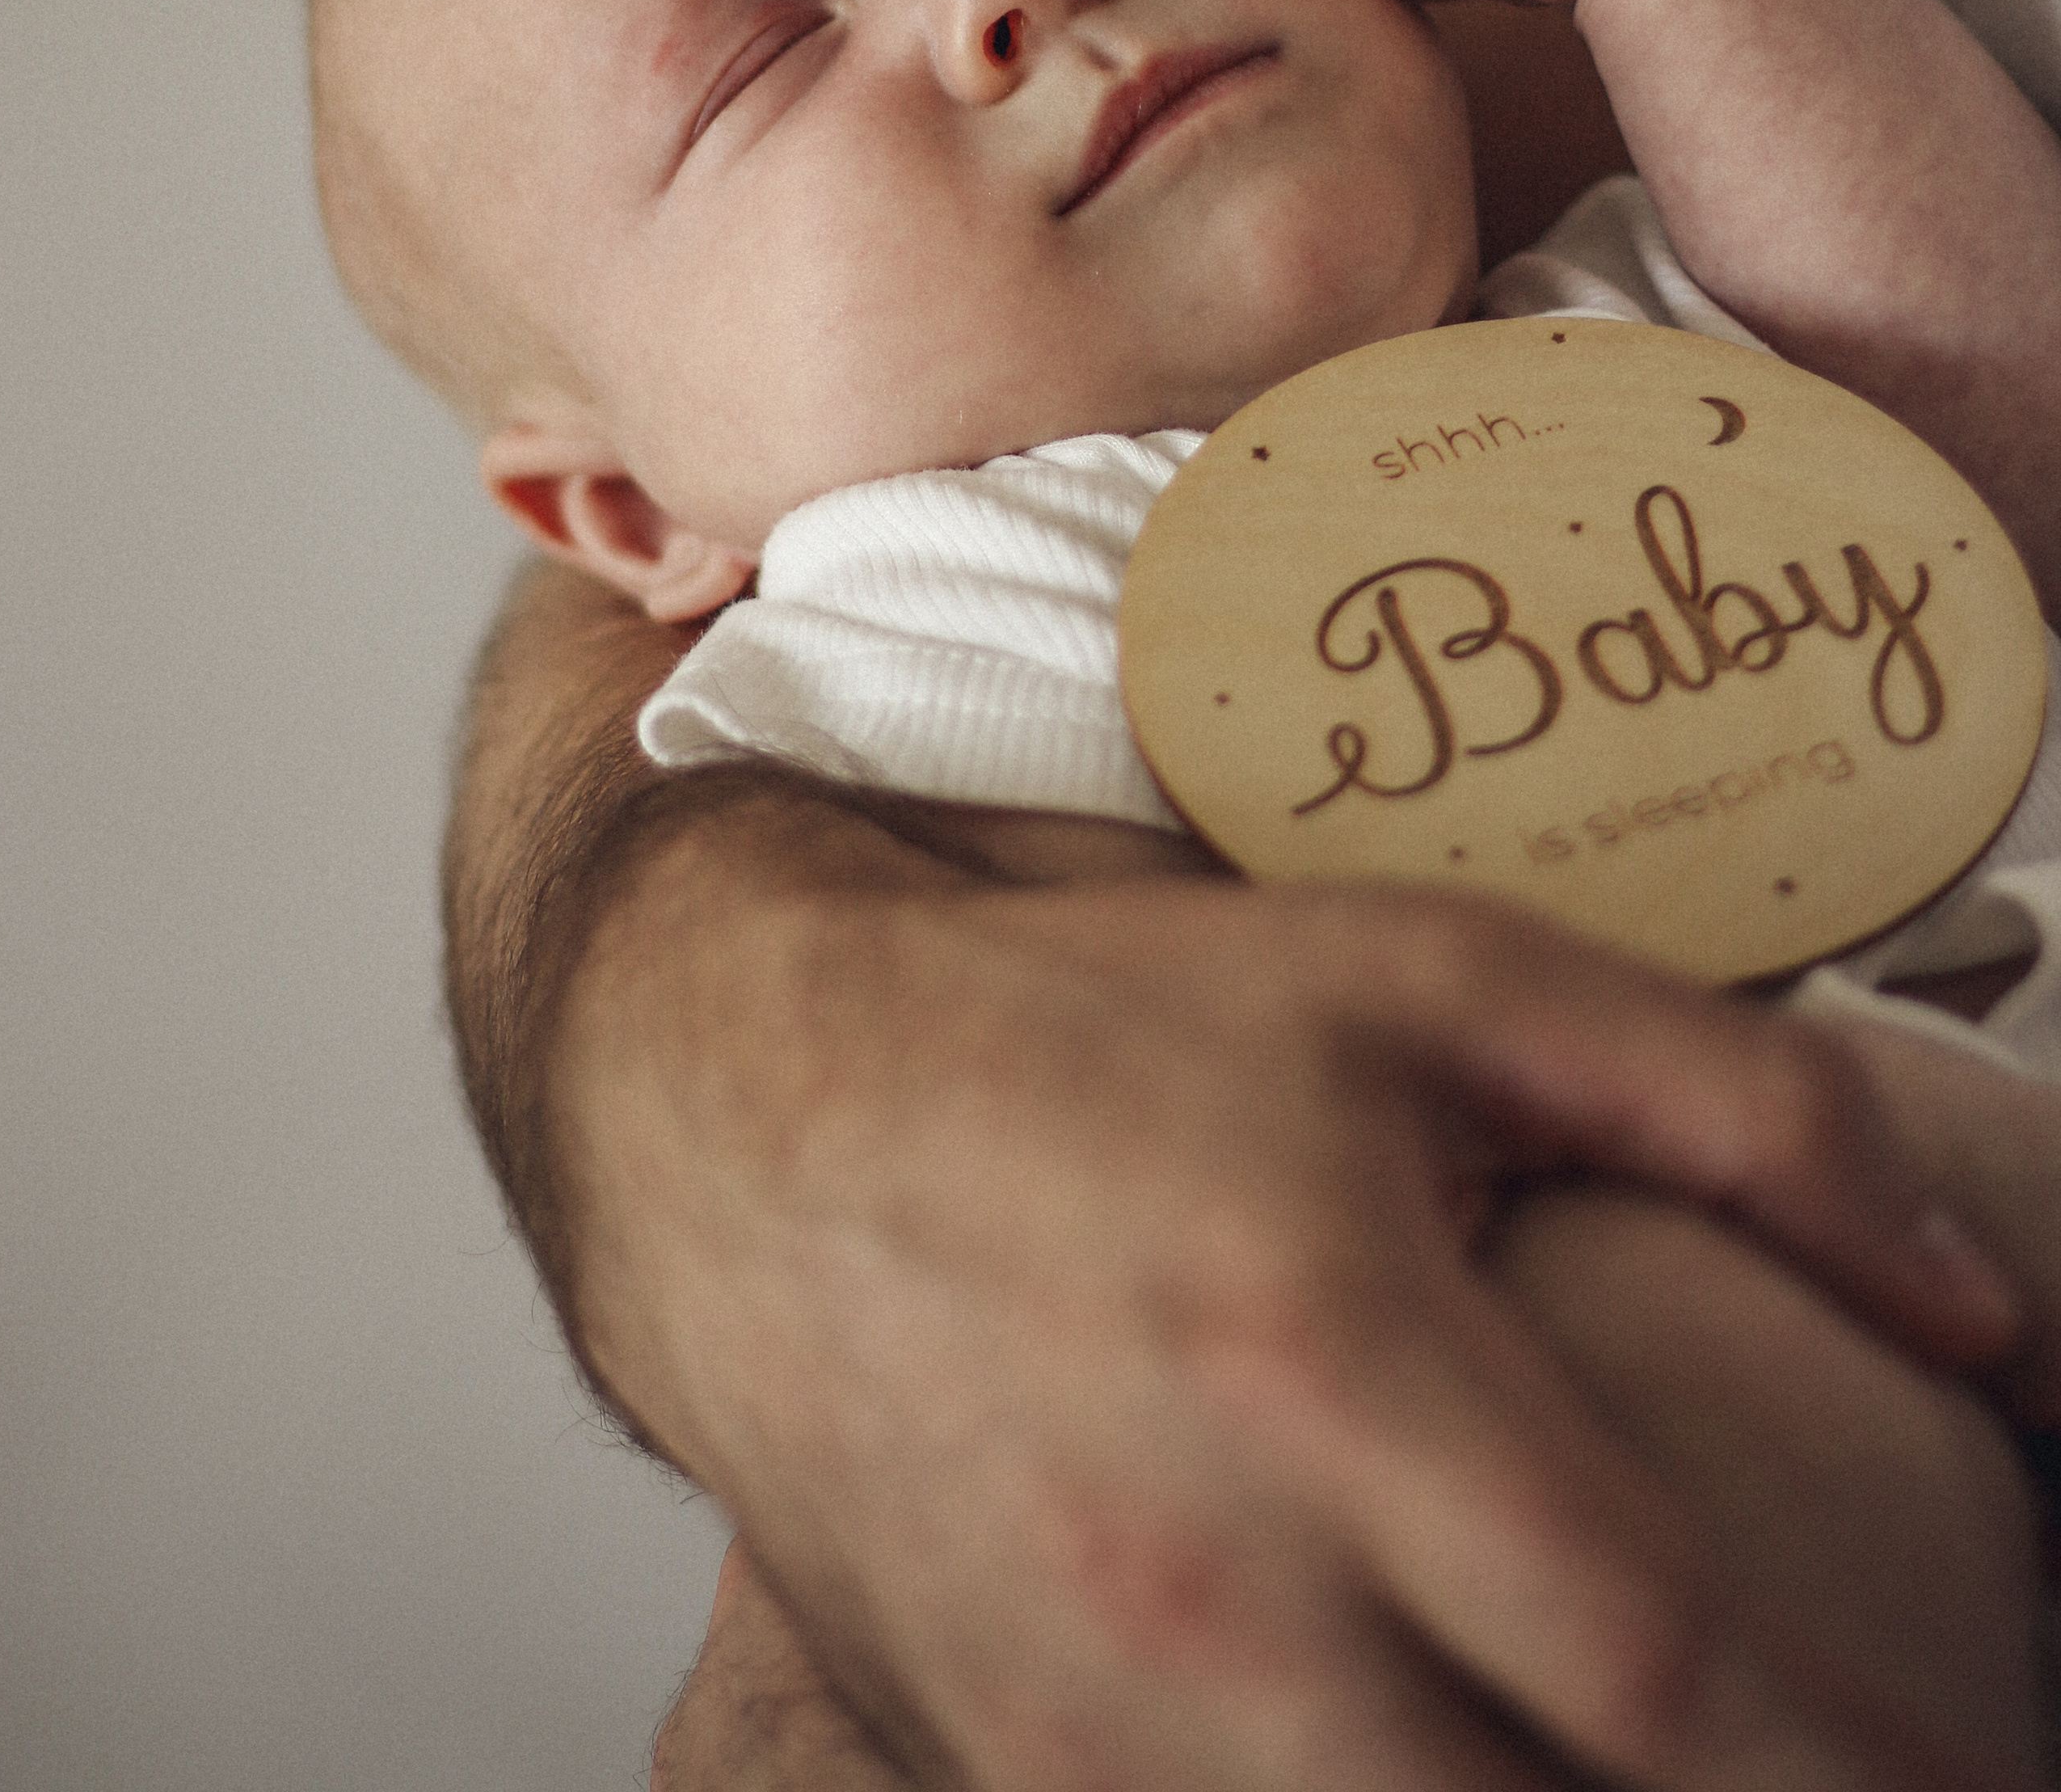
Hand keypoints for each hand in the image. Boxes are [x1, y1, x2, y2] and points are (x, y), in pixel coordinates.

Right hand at [562, 808, 2019, 1791]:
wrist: (754, 1117)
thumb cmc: (1085, 1034)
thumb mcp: (1428, 981)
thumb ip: (1739, 1109)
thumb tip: (1977, 1305)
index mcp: (1334, 1370)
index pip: (1671, 1677)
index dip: (1867, 1772)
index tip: (1983, 1777)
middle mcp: (1207, 1593)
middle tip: (1803, 1777)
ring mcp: (1088, 1729)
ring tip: (1596, 1748)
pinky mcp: (1002, 1788)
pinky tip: (1411, 1748)